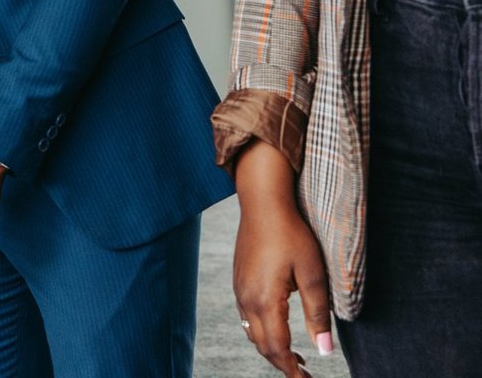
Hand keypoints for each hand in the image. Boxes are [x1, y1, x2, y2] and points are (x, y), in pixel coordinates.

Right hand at [232, 142, 331, 376]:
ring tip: (297, 356)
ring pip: (252, 333)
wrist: (262, 203)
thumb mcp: (312, 275)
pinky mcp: (239, 281)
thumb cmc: (291, 235)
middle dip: (282, 364)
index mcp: (265, 301)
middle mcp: (246, 299)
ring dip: (272, 348)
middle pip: (261, 345)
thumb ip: (318, 314)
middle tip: (306, 374)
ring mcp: (239, 290)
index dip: (291, 370)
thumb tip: (324, 350)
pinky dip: (263, 331)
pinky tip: (280, 327)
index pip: (277, 349)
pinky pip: (247, 317)